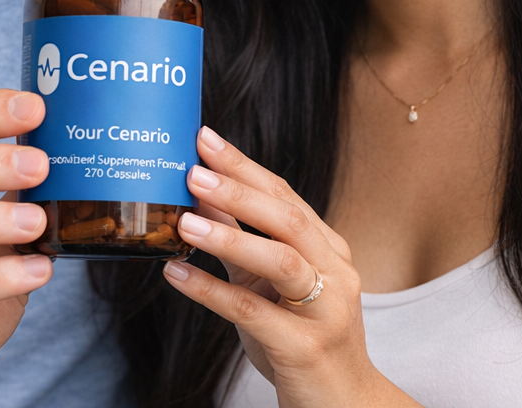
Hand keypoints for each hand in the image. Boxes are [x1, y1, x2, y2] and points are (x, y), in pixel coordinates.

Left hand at [161, 127, 419, 407]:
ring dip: (230, 237)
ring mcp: (326, 312)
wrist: (344, 406)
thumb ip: (241, 246)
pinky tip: (176, 276)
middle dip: (239, 190)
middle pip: (288, 220)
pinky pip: (255, 314)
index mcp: (330, 251)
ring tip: (183, 219)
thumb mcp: (270, 287)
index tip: (205, 139)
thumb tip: (201, 199)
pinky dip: (212, 292)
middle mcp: (336, 274)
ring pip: (281, 262)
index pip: (286, 197)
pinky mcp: (306, 349)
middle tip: (192, 169)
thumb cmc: (302, 342)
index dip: (245, 166)